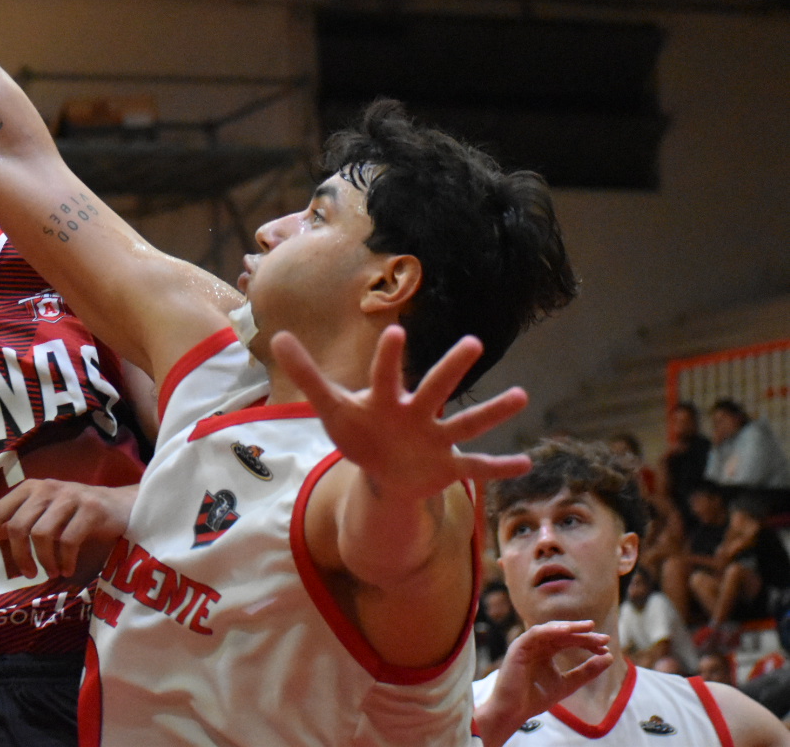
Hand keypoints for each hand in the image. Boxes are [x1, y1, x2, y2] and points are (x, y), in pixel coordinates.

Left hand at [0, 480, 136, 580]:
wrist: (122, 507)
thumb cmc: (76, 515)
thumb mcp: (42, 516)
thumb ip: (10, 522)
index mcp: (31, 489)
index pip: (0, 509)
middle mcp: (48, 489)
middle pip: (19, 525)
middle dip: (20, 555)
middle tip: (28, 574)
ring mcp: (71, 497)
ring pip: (42, 534)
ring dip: (44, 560)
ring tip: (52, 571)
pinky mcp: (91, 510)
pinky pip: (68, 541)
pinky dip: (65, 560)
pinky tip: (68, 569)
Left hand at [272, 325, 530, 501]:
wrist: (382, 470)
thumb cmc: (359, 431)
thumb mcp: (331, 407)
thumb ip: (308, 374)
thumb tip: (277, 335)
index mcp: (385, 399)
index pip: (384, 375)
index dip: (387, 357)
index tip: (394, 332)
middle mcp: (416, 414)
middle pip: (435, 390)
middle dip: (451, 370)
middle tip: (473, 342)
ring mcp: (435, 440)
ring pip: (466, 424)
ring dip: (492, 413)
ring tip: (521, 396)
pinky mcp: (446, 467)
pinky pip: (476, 468)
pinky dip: (498, 468)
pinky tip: (526, 463)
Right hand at [476, 620, 612, 745]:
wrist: (514, 712)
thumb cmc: (536, 698)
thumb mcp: (569, 683)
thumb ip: (587, 671)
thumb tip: (609, 657)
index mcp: (545, 651)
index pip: (568, 641)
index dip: (587, 642)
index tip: (605, 648)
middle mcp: (536, 644)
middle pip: (562, 633)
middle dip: (583, 634)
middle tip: (604, 638)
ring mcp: (526, 644)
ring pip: (550, 629)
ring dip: (570, 627)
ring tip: (589, 628)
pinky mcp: (518, 647)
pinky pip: (536, 633)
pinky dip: (552, 630)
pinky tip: (568, 631)